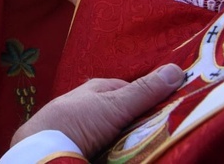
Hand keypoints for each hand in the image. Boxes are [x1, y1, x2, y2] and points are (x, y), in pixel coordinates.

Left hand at [11, 64, 184, 156]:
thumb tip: (178, 69)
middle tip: (167, 135)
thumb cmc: (78, 119)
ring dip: (130, 142)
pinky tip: (127, 156)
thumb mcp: (114, 104)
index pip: (132, 91)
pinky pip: (107, 147)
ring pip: (116, 133)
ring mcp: (86, 127)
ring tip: (149, 149)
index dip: (153, 100)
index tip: (176, 111)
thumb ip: (144, 91)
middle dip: (143, 124)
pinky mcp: (82, 145)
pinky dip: (117, 152)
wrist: (45, 149)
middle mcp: (91, 106)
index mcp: (97, 89)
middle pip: (126, 114)